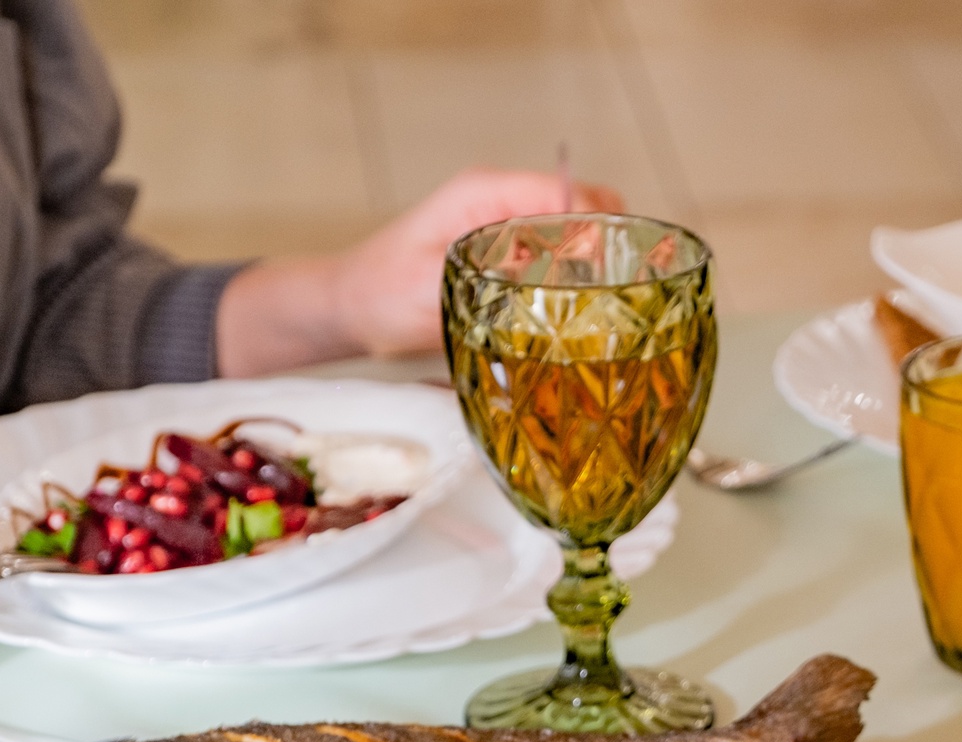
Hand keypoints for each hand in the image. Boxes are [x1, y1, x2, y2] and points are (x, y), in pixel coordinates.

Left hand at [216, 170, 624, 377]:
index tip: (614, 282)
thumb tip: (556, 292)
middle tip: (613, 310)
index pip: (574, 195)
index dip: (605, 235)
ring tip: (596, 322)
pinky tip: (570, 326)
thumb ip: (492, 283)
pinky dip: (574, 291)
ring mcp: (509, 230)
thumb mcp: (432, 289)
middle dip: (609, 258)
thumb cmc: (378, 294)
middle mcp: (505, 204)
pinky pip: (561, 264)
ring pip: (581, 242)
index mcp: (488, 194)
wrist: (346, 308)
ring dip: (594, 277)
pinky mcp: (510, 258)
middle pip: (590, 216)